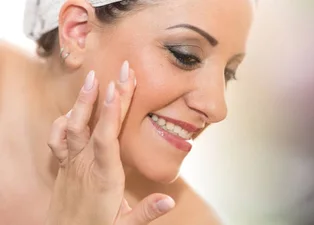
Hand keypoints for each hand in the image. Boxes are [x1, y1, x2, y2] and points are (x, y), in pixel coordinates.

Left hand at [46, 61, 174, 224]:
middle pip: (92, 125)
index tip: (117, 88)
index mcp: (104, 178)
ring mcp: (71, 164)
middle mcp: (85, 166)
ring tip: (93, 77)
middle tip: (120, 70)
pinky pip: (58, 139)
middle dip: (105, 95)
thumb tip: (170, 200)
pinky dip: (64, 121)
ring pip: (72, 127)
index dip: (111, 113)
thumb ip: (146, 213)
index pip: (107, 139)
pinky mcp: (64, 166)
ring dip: (83, 101)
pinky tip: (73, 109)